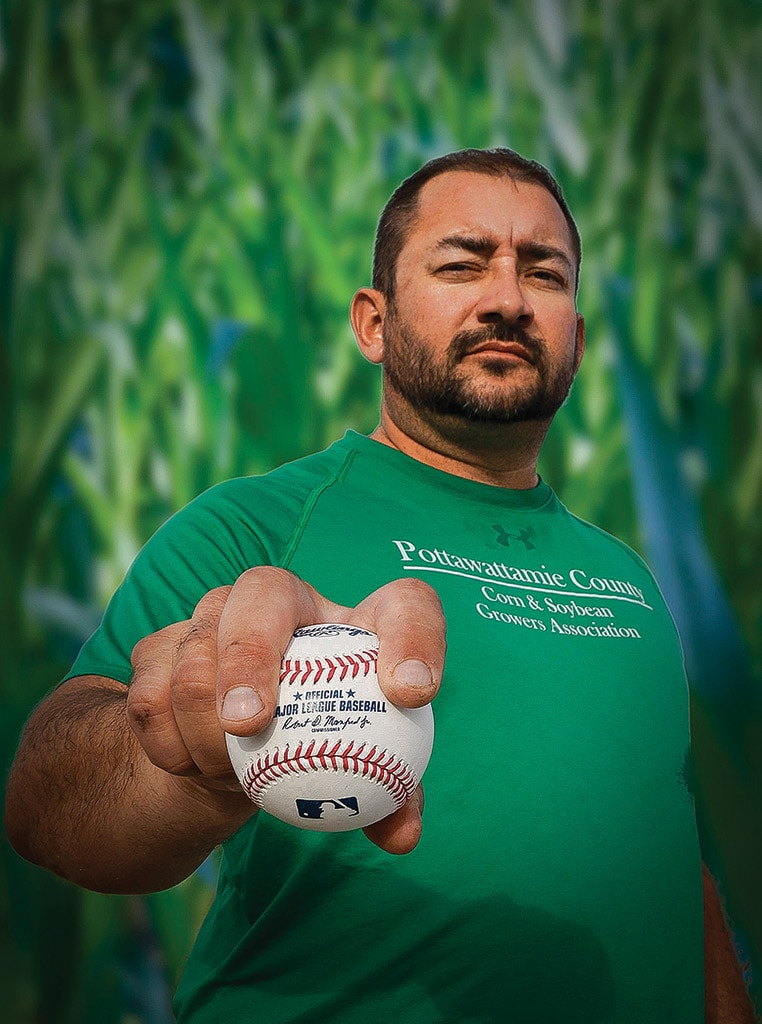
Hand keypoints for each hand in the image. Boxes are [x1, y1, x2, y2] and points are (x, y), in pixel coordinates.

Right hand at [127, 567, 445, 851]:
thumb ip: (389, 798)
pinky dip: (166, 740)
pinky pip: (150, 688)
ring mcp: (217, 612)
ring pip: (194, 643)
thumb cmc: (323, 746)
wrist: (238, 751)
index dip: (414, 638)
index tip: (411, 693)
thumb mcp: (364, 769)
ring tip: (225, 769)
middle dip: (249, 653)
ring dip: (200, 720)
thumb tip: (401, 835)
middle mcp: (288, 599)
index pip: (406, 605)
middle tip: (248, 725)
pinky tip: (189, 766)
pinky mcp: (163, 642)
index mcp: (359, 623)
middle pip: (265, 589)